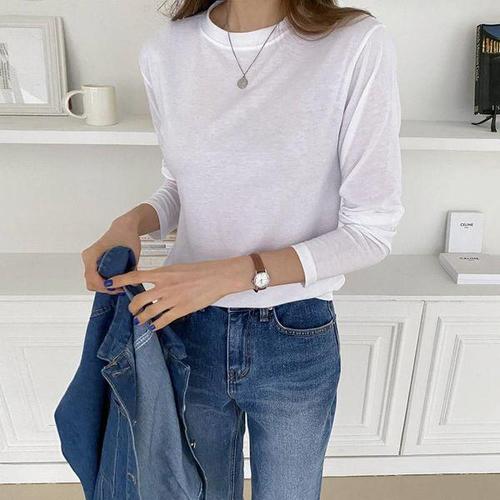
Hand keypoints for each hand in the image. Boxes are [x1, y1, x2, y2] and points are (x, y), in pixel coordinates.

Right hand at [81, 215, 141, 294]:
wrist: (124, 227)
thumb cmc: (126, 236)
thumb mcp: (132, 253)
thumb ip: (131, 270)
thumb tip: (132, 284)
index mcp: (93, 254)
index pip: (92, 277)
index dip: (104, 286)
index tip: (117, 288)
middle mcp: (88, 257)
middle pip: (90, 282)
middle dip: (105, 288)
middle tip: (120, 289)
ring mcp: (89, 260)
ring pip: (92, 281)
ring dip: (104, 286)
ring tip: (119, 285)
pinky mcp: (93, 262)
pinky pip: (94, 277)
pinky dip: (103, 282)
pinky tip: (116, 281)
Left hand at [104, 256, 254, 328]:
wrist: (218, 277)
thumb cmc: (201, 270)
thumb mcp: (179, 268)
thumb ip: (165, 276)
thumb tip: (156, 282)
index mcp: (163, 273)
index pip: (135, 276)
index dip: (120, 280)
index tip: (109, 283)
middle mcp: (164, 287)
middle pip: (139, 299)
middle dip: (132, 307)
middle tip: (132, 310)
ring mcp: (172, 299)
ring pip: (149, 312)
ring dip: (141, 318)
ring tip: (140, 321)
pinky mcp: (181, 310)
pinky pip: (163, 321)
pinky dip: (156, 325)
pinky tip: (154, 327)